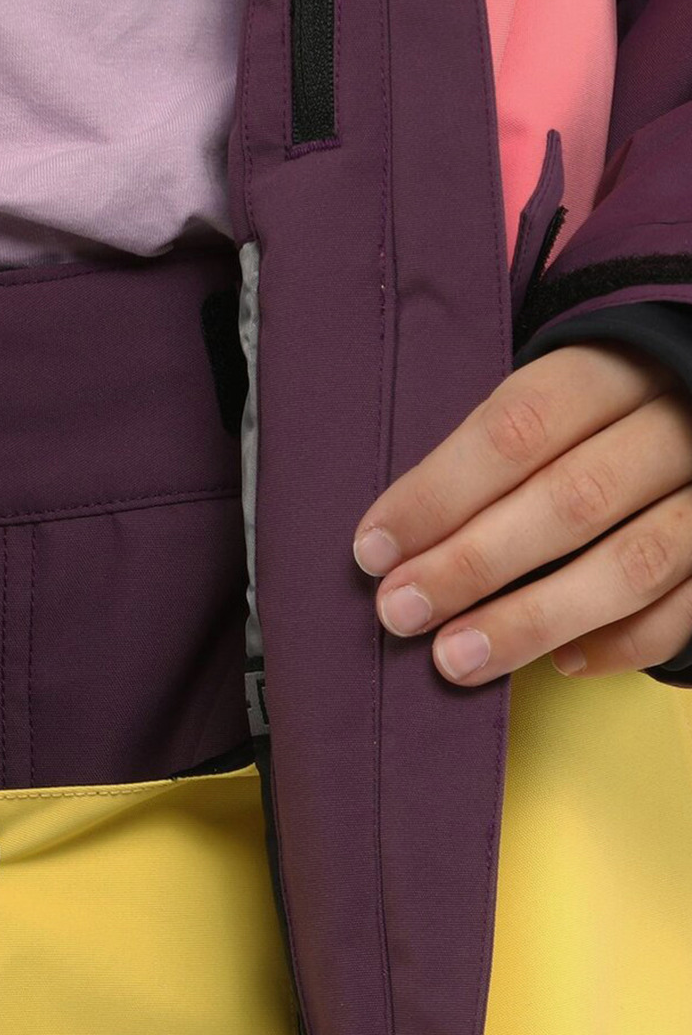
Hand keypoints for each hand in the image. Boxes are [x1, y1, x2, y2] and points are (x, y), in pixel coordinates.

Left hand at [352, 340, 691, 682]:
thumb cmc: (605, 419)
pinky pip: (684, 611)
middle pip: (572, 498)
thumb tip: (392, 542)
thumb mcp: (559, 403)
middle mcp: (680, 425)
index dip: (441, 492)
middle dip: (473, 565)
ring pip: (632, 564)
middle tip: (401, 613)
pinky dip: (621, 644)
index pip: (521, 426)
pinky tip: (561, 665)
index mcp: (620, 369)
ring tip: (455, 660)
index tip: (374, 549)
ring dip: (532, 620)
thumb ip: (493, 456)